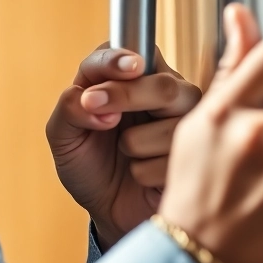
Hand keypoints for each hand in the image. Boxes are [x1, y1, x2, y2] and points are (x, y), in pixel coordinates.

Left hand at [47, 45, 201, 250]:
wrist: (107, 210)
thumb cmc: (88, 164)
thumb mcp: (63, 136)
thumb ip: (69, 109)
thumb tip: (92, 103)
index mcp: (134, 75)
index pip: (135, 52)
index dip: (116, 63)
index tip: (100, 84)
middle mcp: (168, 91)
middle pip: (163, 85)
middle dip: (126, 98)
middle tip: (101, 119)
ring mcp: (187, 122)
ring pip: (172, 126)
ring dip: (133, 145)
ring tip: (126, 154)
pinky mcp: (198, 154)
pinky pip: (173, 160)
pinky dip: (144, 172)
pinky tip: (142, 176)